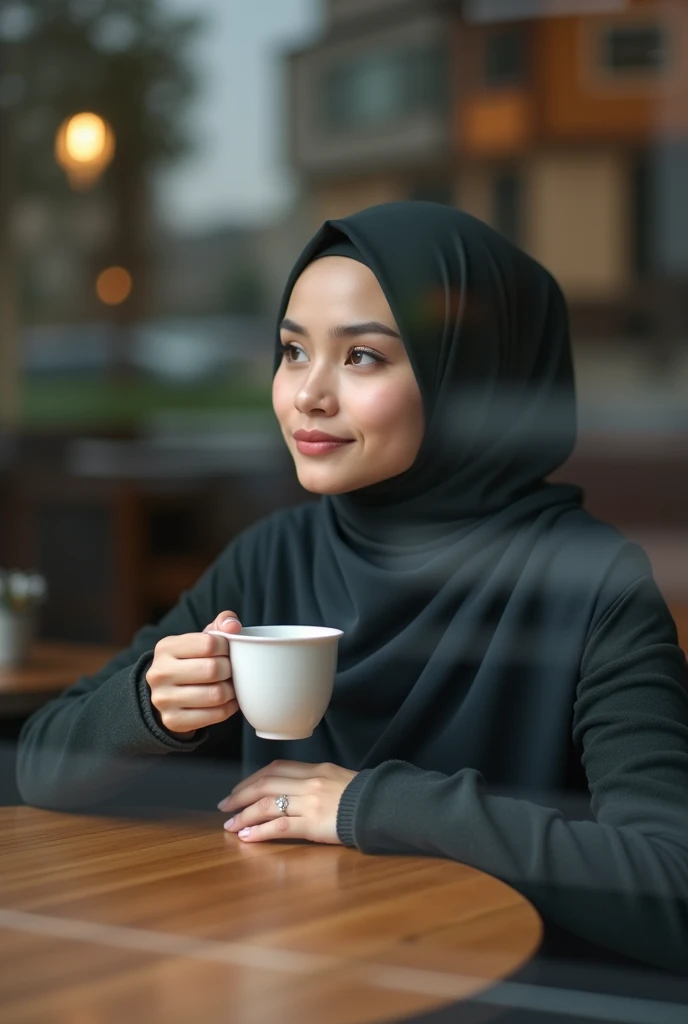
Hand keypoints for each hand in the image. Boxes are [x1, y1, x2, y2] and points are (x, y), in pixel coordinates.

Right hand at [145, 610, 242, 736]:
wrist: (167, 693)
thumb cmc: (192, 660)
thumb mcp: (201, 638)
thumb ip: (221, 624)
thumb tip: (233, 626)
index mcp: (166, 647)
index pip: (209, 643)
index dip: (227, 647)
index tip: (227, 652)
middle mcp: (159, 673)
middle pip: (213, 669)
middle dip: (230, 670)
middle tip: (231, 670)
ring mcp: (163, 699)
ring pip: (216, 694)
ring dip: (232, 690)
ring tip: (231, 685)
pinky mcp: (173, 720)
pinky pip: (215, 715)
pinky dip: (229, 708)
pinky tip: (229, 701)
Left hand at [218, 760, 357, 844]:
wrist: (380, 806)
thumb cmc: (362, 796)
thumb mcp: (337, 778)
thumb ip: (315, 780)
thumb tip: (294, 788)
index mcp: (314, 769)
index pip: (275, 769)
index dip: (252, 779)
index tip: (239, 789)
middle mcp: (308, 783)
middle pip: (265, 784)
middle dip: (241, 795)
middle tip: (226, 806)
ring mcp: (309, 803)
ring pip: (267, 804)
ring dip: (244, 815)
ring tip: (231, 825)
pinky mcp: (312, 824)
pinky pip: (280, 826)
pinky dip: (260, 831)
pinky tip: (248, 836)